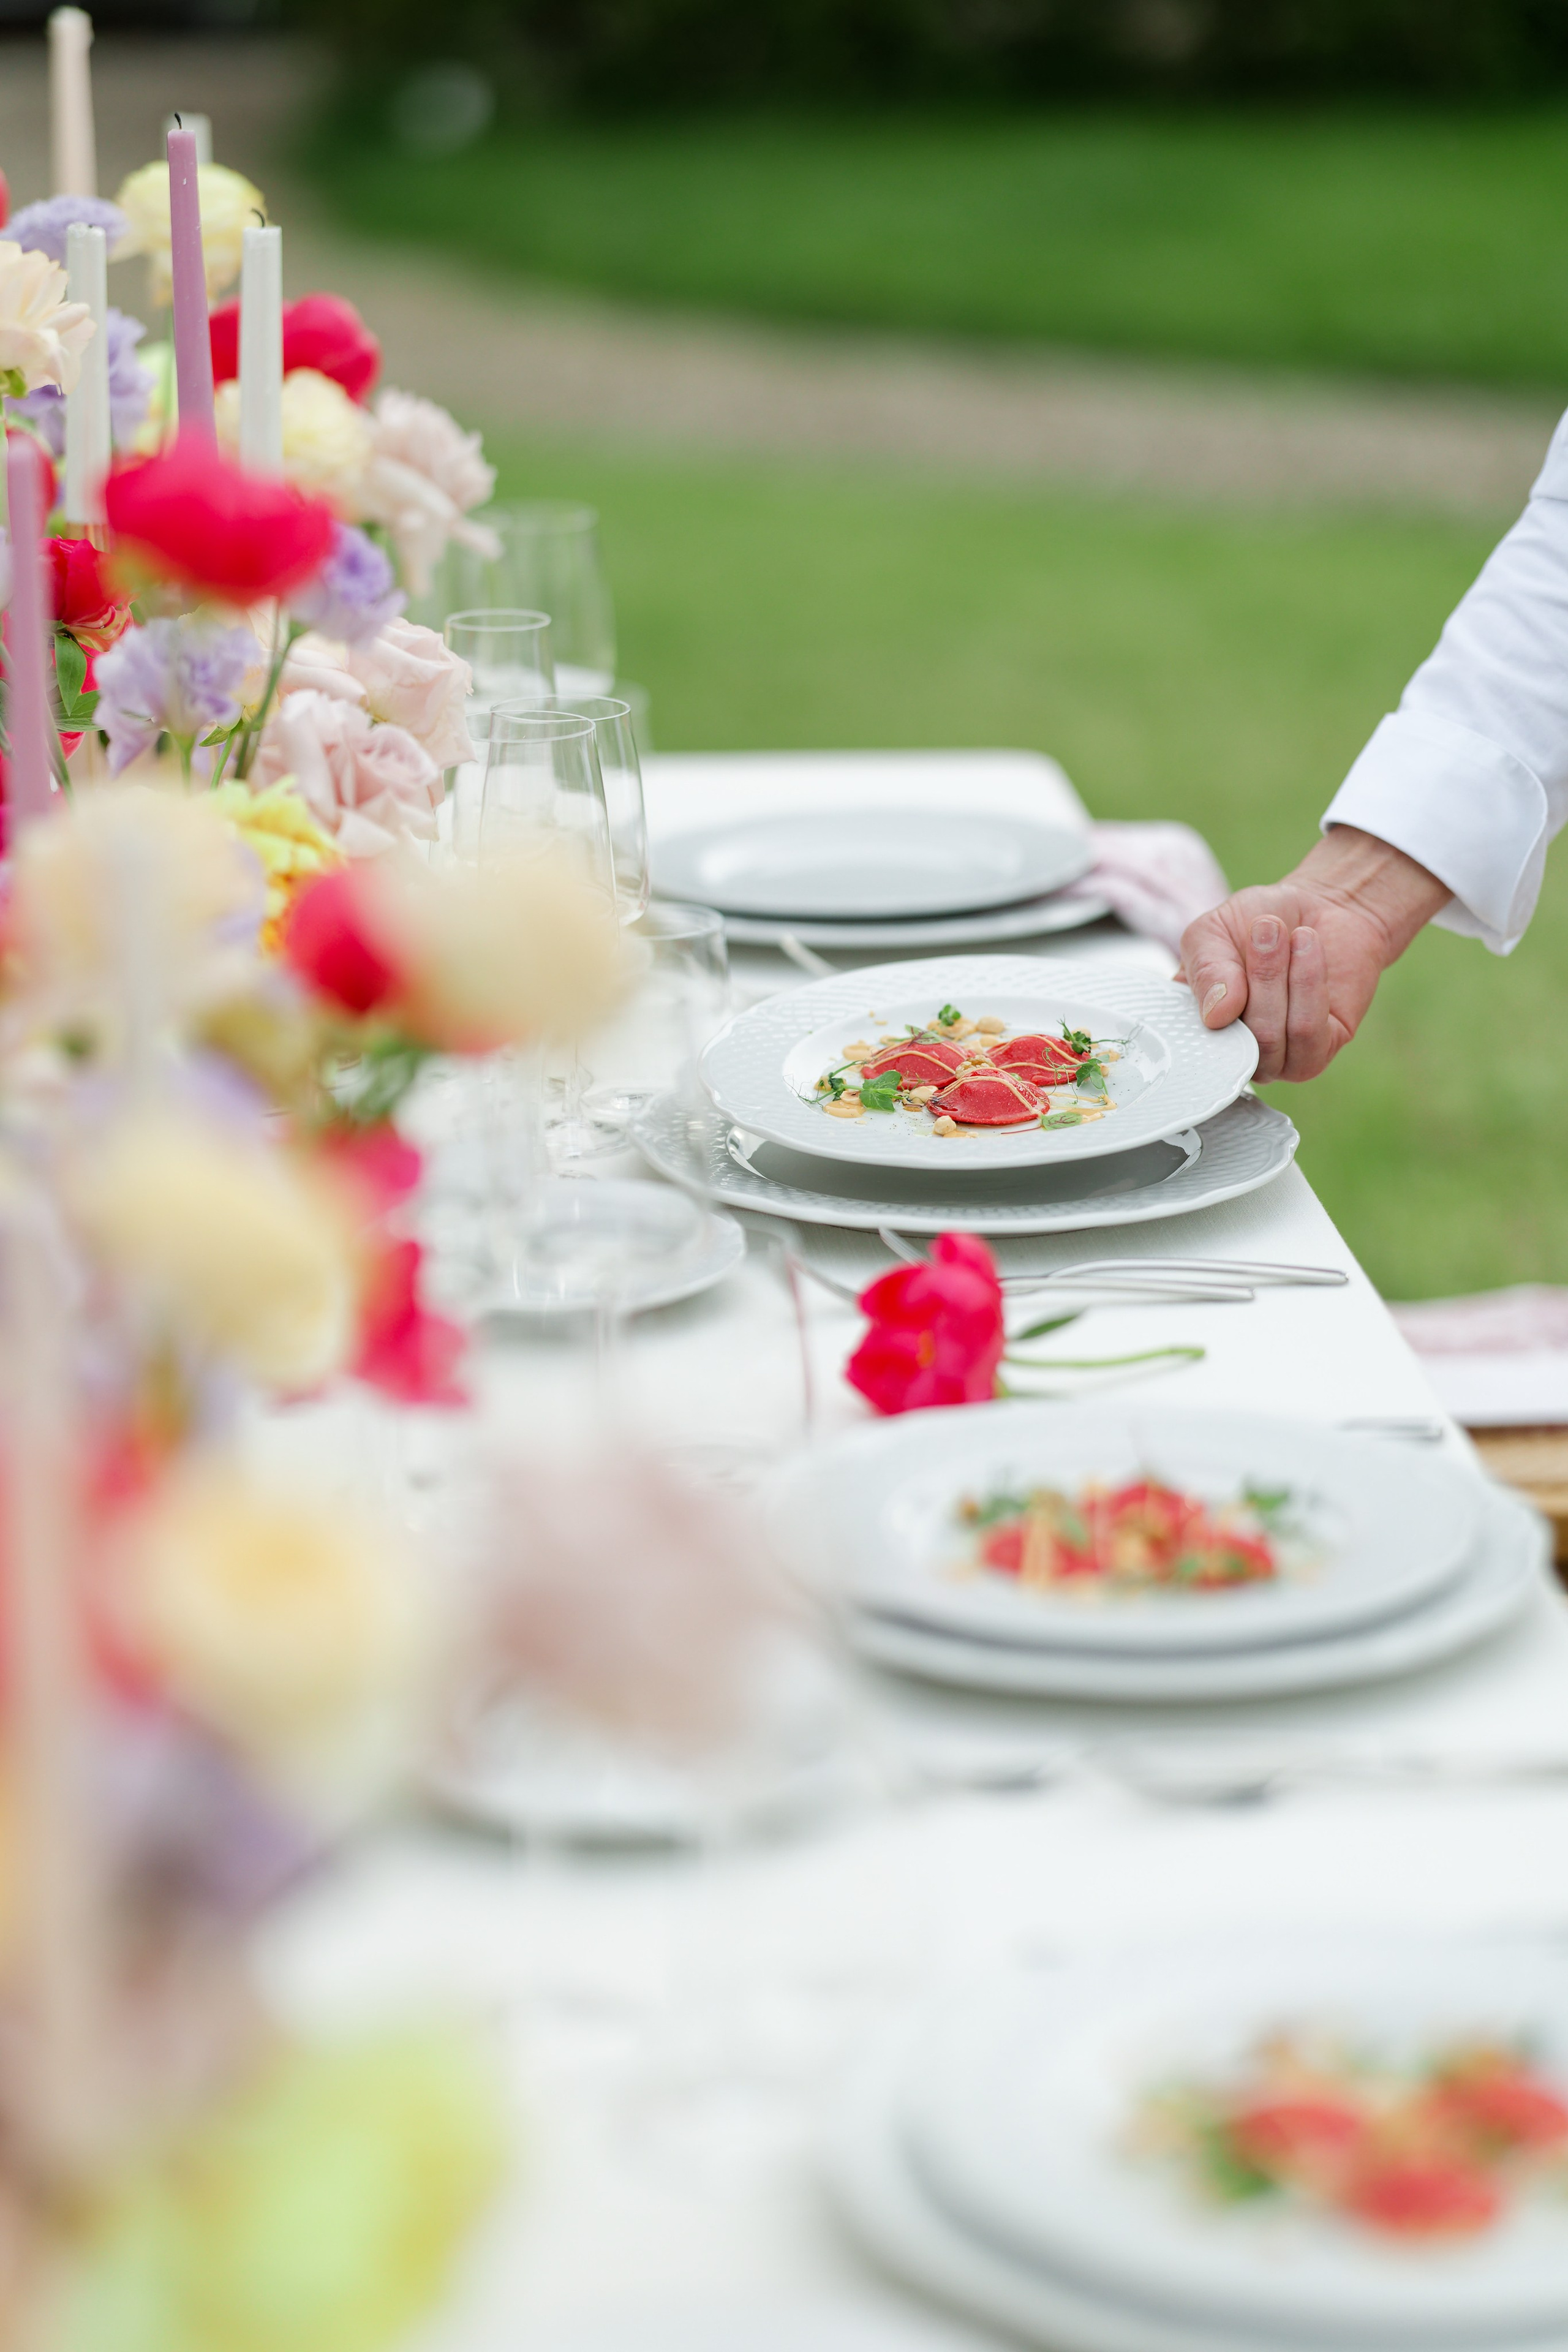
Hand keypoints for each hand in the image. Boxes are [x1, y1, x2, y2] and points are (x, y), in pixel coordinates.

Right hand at [1177, 828, 1450, 1081]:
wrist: (1318, 905)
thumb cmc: (1256, 921)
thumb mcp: (1212, 933)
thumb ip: (1205, 971)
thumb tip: (1215, 1015)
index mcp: (1199, 1028)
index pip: (1187, 1054)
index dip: (1198, 1022)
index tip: (1217, 969)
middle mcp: (1235, 1052)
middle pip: (1234, 1045)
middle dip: (1254, 980)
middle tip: (1264, 927)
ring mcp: (1278, 1059)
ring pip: (1269, 1041)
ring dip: (1277, 978)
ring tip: (1286, 931)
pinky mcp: (1321, 1049)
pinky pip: (1308, 1034)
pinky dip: (1308, 983)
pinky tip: (1308, 945)